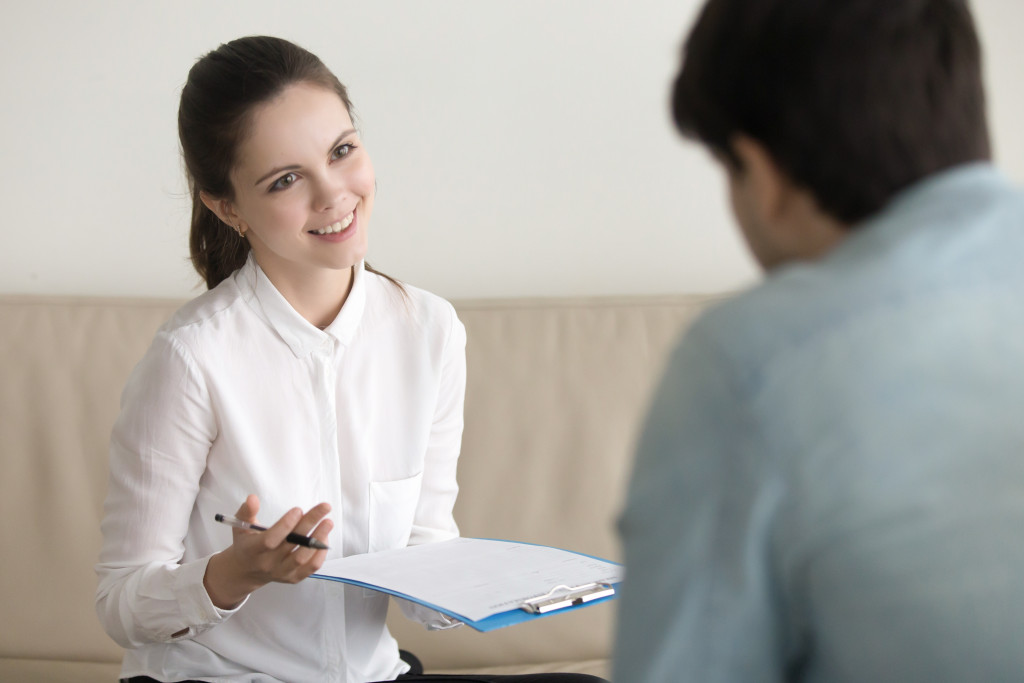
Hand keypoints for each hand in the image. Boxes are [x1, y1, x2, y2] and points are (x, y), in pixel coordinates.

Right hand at [203, 494, 332, 608]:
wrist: (246, 571)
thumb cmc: (246, 544)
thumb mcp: (241, 526)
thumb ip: (247, 511)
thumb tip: (253, 498)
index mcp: (252, 550)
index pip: (270, 540)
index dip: (285, 525)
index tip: (298, 510)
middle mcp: (267, 564)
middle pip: (291, 544)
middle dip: (309, 523)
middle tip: (324, 508)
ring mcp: (281, 572)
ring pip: (303, 558)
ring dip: (318, 538)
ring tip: (328, 522)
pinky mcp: (293, 577)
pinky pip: (310, 568)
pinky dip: (320, 554)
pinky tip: (325, 537)